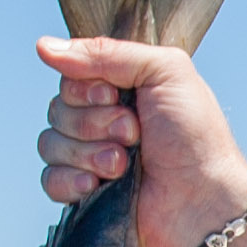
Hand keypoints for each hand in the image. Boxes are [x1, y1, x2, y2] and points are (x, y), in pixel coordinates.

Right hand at [36, 35, 246, 246]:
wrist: (202, 199)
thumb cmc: (195, 136)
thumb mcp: (164, 72)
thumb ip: (107, 53)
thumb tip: (44, 46)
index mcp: (120, 88)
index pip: (70, 76)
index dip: (87, 88)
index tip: (116, 95)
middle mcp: (102, 120)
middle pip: (57, 108)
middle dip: (95, 122)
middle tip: (134, 133)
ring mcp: (90, 158)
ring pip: (50, 143)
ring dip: (89, 153)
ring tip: (124, 164)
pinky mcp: (84, 193)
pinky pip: (49, 179)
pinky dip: (71, 181)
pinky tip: (97, 185)